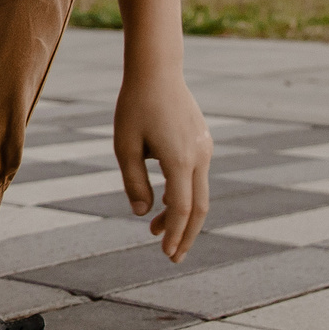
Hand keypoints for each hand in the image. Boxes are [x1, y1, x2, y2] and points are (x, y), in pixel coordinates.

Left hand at [113, 72, 212, 260]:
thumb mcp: (124, 146)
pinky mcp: (203, 142)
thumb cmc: (134, 106)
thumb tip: (142, 213)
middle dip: (186, 235)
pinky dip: (185, 196)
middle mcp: (199, 157)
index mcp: (180, 159)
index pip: (181, 209)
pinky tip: (165, 202)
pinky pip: (197, 177)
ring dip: (181, 215)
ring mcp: (204, 149)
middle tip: (173, 258)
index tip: (165, 253)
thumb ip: (134, 182)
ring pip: (200, 193)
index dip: (174, 233)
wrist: (157, 71)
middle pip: (199, 208)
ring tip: (156, 231)